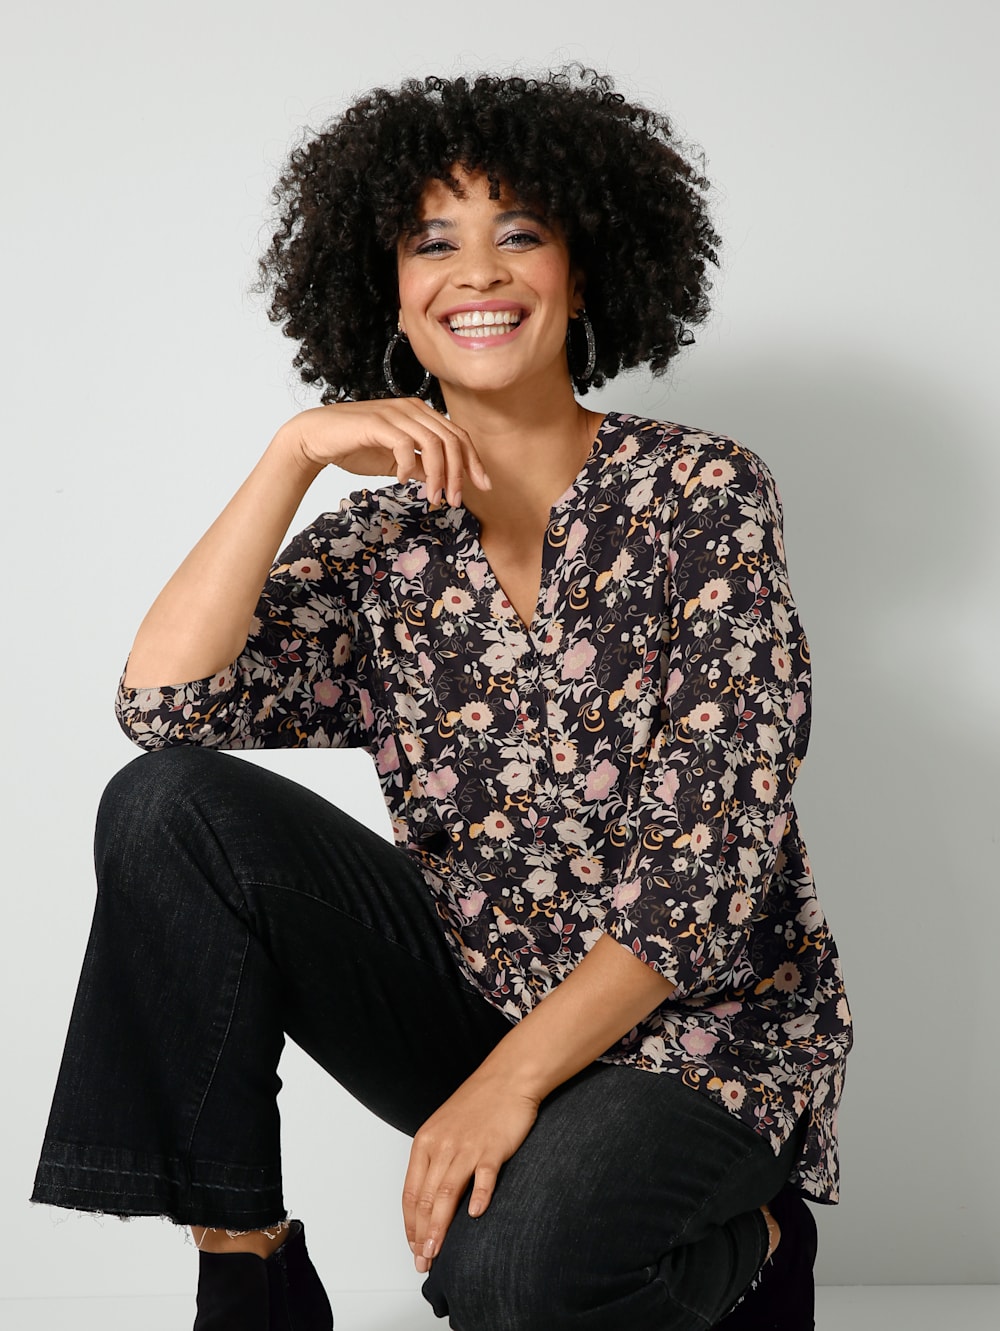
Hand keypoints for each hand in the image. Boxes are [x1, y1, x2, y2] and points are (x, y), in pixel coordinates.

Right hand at [276, 399, 490, 506]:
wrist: (316, 438)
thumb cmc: (355, 447)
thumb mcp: (395, 461)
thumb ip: (420, 466)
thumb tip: (441, 480)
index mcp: (420, 415)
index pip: (458, 436)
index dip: (473, 462)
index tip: (482, 487)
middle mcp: (412, 409)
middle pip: (452, 440)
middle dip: (459, 474)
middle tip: (455, 501)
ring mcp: (396, 414)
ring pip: (434, 444)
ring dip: (438, 475)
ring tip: (434, 498)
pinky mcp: (378, 423)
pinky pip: (406, 445)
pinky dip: (409, 466)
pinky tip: (401, 480)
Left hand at [402, 1071, 539, 1272]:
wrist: (508, 1077)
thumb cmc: (478, 1104)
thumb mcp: (445, 1129)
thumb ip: (436, 1161)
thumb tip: (429, 1200)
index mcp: (426, 1142)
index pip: (410, 1192)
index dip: (410, 1224)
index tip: (414, 1246)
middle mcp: (442, 1146)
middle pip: (425, 1198)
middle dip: (421, 1234)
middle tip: (423, 1260)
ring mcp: (467, 1147)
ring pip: (446, 1193)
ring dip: (440, 1227)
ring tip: (437, 1251)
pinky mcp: (492, 1147)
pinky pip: (483, 1176)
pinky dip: (479, 1197)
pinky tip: (475, 1215)